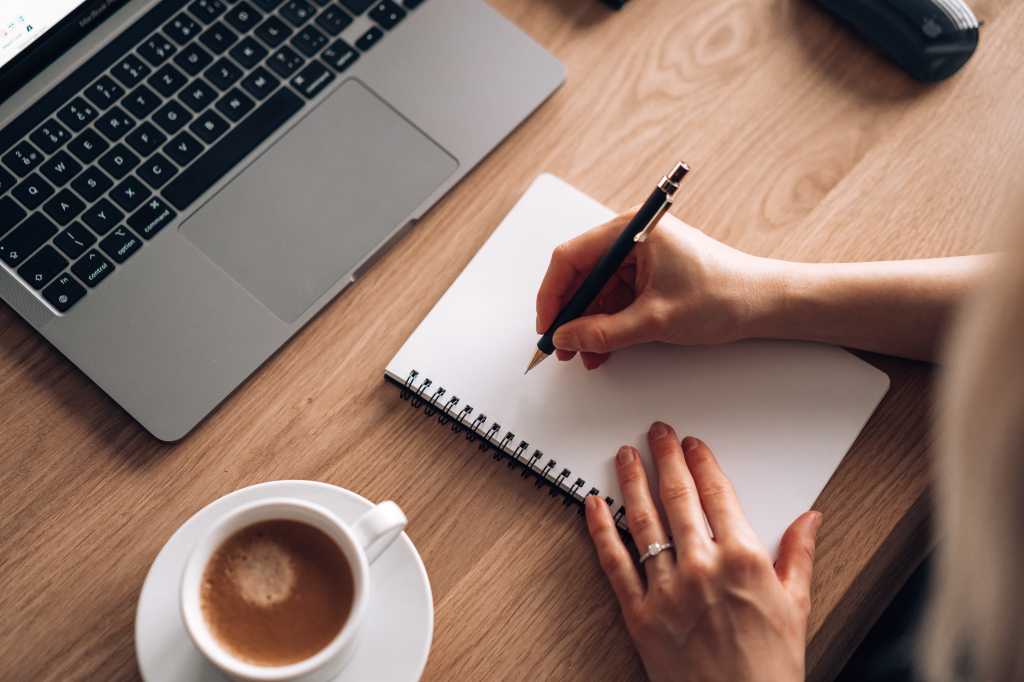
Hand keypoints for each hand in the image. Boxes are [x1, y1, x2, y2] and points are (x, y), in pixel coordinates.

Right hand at [536, 212, 779, 368]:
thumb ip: (603, 332)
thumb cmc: (723, 296)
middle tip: (562, 346)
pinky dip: (608, 324)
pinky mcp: (651, 275)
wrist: (766, 304)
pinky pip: (617, 299)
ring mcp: (642, 257)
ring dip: (589, 324)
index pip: (571, 257)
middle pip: (582, 275)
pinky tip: (603, 349)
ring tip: (585, 355)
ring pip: (599, 291)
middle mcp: (634, 238)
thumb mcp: (655, 321)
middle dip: (571, 314)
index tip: (547, 326)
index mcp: (633, 231)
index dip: (553, 294)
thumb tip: (566, 338)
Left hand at [584, 422, 821, 681]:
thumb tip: (811, 518)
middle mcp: (701, 567)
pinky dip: (601, 529)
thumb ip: (798, 555)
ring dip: (633, 481)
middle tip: (658, 432)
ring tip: (627, 454)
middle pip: (678, 497)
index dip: (703, 462)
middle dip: (667, 458)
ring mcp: (666, 589)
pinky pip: (614, 562)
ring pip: (643, 521)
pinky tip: (593, 502)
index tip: (694, 445)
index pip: (717, 494)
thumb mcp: (796, 606)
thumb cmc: (770, 668)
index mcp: (743, 559)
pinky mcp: (639, 613)